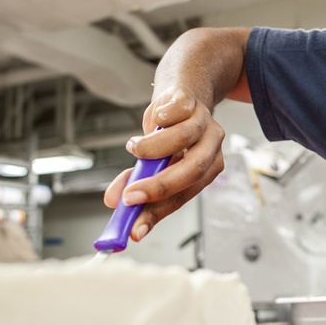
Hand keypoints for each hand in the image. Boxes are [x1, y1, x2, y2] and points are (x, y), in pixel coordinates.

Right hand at [103, 86, 225, 240]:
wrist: (180, 96)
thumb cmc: (168, 133)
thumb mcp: (154, 162)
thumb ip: (138, 182)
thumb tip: (115, 202)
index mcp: (206, 168)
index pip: (184, 195)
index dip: (157, 213)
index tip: (135, 228)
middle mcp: (210, 147)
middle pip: (191, 170)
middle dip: (157, 187)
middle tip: (128, 196)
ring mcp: (204, 122)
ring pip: (183, 138)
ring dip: (151, 148)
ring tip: (134, 148)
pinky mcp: (191, 101)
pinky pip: (176, 111)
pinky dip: (159, 118)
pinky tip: (152, 120)